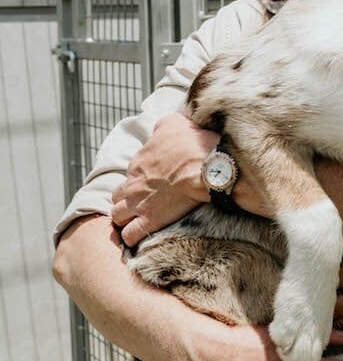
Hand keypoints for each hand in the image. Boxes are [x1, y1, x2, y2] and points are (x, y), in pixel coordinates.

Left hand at [112, 113, 212, 245]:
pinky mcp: (149, 221)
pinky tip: (140, 236)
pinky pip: (130, 235)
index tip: (152, 184)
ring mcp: (139, 203)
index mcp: (139, 162)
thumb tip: (161, 128)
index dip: (139, 180)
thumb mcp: (174, 123)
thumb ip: (163, 126)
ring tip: (137, 222)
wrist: (207, 167)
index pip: (130, 175)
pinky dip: (132, 237)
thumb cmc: (194, 144)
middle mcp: (133, 183)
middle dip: (125, 201)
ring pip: (117, 216)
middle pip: (117, 196)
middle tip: (140, 204)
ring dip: (125, 219)